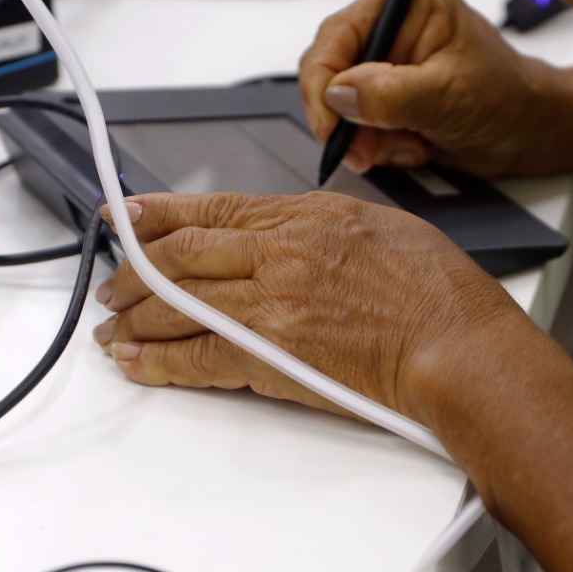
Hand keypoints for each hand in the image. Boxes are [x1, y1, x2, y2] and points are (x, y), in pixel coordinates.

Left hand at [91, 192, 533, 424]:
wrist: (459, 347)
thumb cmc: (441, 297)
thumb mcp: (384, 228)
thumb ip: (327, 229)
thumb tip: (296, 238)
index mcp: (308, 217)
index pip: (215, 208)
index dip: (159, 213)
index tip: (126, 215)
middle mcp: (281, 253)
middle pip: (181, 255)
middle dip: (136, 270)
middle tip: (114, 283)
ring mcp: (272, 305)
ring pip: (178, 304)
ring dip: (136, 318)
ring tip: (113, 328)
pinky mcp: (272, 356)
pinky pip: (197, 358)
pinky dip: (159, 362)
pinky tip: (137, 363)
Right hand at [299, 0, 568, 177]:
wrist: (528, 135)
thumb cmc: (506, 98)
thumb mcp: (447, 96)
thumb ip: (390, 95)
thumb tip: (338, 96)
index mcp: (408, 6)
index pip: (338, 34)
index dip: (323, 80)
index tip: (328, 122)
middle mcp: (393, 32)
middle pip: (332, 72)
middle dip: (346, 119)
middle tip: (361, 151)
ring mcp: (389, 68)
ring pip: (343, 108)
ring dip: (369, 138)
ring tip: (409, 144)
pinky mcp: (389, 100)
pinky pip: (360, 129)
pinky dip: (382, 147)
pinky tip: (415, 146)